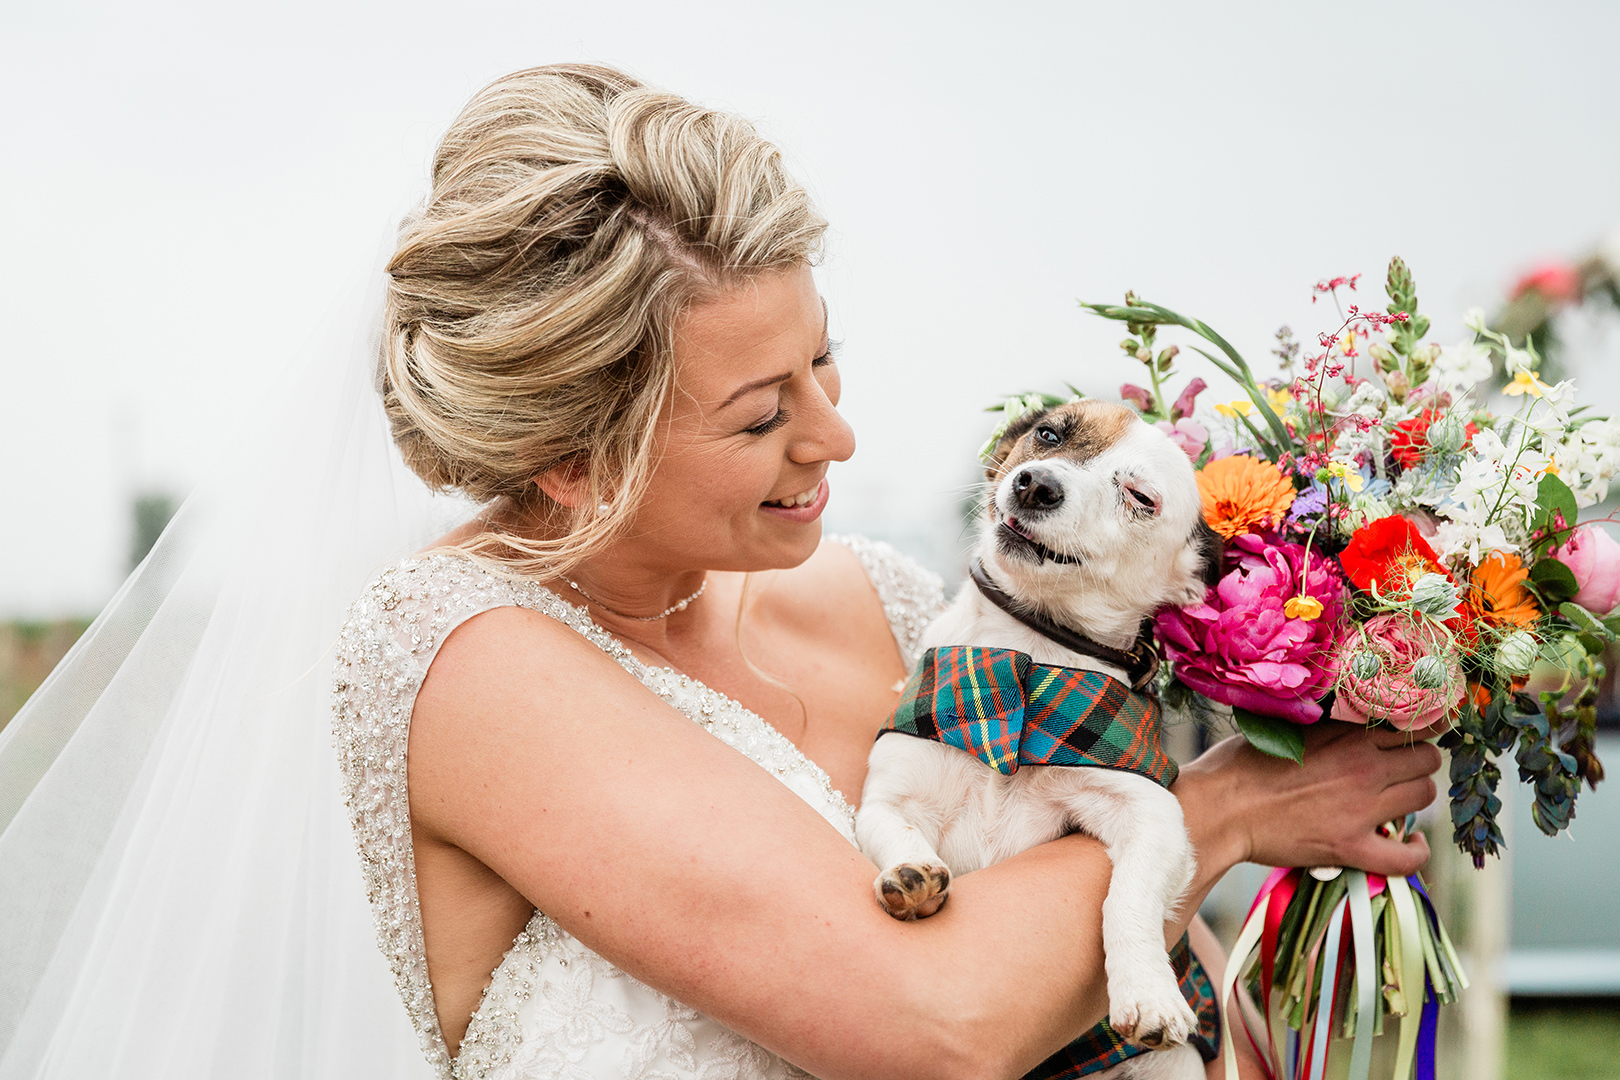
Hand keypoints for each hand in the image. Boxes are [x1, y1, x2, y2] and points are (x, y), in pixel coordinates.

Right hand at [1175, 720, 1440, 880]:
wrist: (1218, 810)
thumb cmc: (1237, 765)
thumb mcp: (1282, 727)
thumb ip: (1323, 726)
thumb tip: (1342, 721)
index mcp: (1346, 734)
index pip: (1409, 724)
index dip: (1412, 731)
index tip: (1406, 737)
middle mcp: (1363, 767)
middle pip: (1427, 759)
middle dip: (1416, 762)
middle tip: (1397, 770)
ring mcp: (1361, 809)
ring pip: (1424, 796)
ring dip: (1414, 796)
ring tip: (1396, 800)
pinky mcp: (1351, 847)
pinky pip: (1407, 856)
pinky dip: (1415, 851)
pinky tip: (1410, 842)